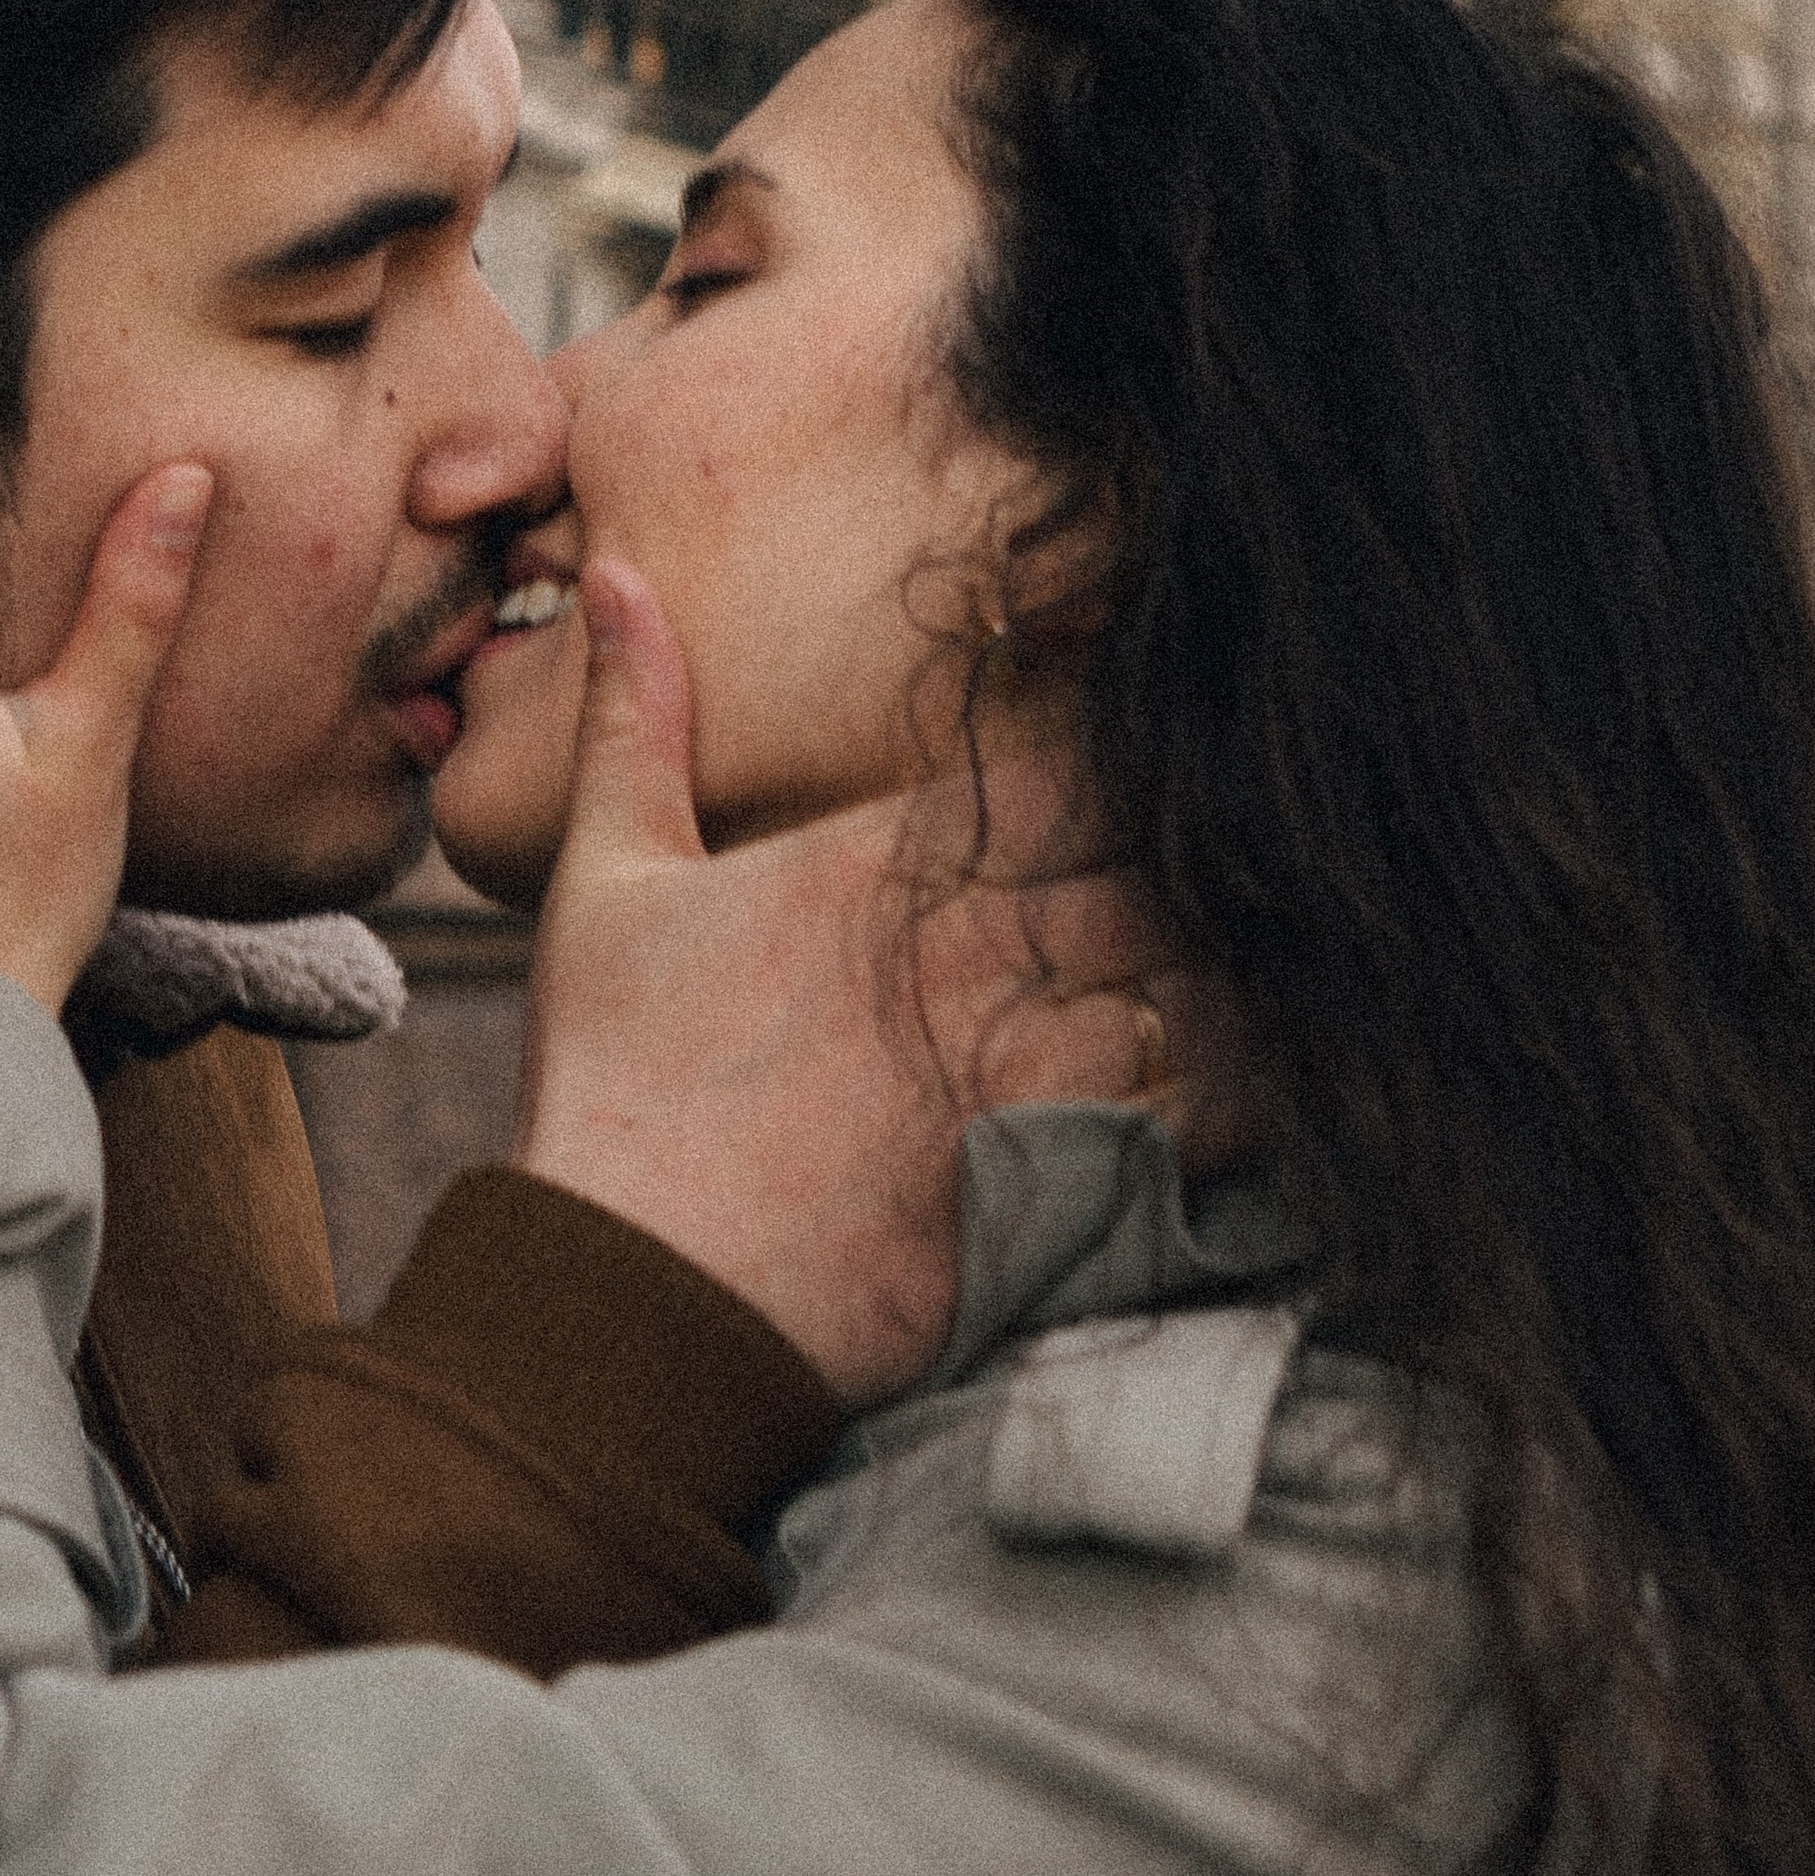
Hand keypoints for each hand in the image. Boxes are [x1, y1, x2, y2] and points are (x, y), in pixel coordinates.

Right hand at [511, 560, 1252, 1406]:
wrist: (633, 1302)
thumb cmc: (611, 1088)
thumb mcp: (602, 881)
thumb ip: (634, 718)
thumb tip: (618, 573)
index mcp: (883, 866)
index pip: (1070, 760)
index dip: (1130, 737)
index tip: (1163, 721)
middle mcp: (975, 953)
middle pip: (1158, 860)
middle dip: (1199, 848)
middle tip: (1247, 836)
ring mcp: (1030, 1071)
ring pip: (1202, 976)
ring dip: (1236, 957)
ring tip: (1273, 942)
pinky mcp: (1063, 1185)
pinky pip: (1208, 1113)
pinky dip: (1250, 1080)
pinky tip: (1269, 1066)